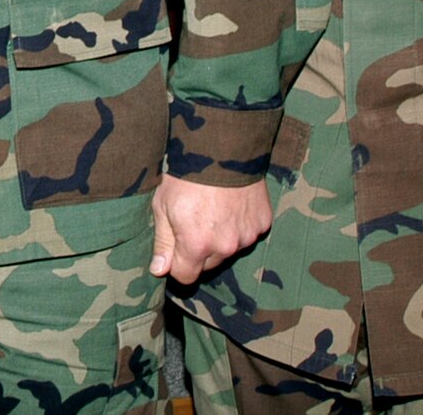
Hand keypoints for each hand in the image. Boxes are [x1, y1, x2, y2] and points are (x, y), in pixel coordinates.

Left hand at [150, 175, 271, 283]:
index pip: (186, 276)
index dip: (177, 263)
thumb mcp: (163, 205)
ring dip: (222, 238)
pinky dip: (241, 224)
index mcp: (197, 244)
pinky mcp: (263, 223)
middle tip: (194, 220)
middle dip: (200, 249)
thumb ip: (163, 242)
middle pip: (209, 264)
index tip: (175, 246)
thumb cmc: (186, 175)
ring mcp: (247, 235)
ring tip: (214, 208)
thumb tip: (160, 270)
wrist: (222, 145)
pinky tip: (232, 203)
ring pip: (230, 250)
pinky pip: (248, 233)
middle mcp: (225, 246)